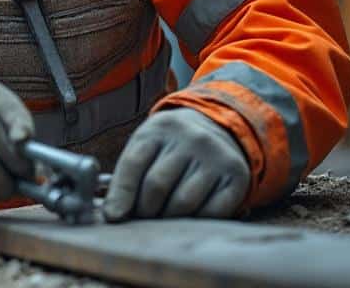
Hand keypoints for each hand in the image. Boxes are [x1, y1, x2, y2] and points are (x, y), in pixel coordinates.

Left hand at [103, 108, 248, 220]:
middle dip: (144, 209)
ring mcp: (216, 156)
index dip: (121, 194)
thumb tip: (113, 213)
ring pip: (183, 201)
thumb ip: (127, 174)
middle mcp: (191, 138)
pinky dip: (194, 220)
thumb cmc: (170, 147)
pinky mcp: (236, 176)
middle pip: (157, 185)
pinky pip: (211, 212)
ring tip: (162, 216)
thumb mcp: (147, 146)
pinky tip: (188, 216)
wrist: (217, 129)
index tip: (113, 216)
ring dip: (167, 217)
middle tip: (142, 216)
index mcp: (160, 128)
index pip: (134, 164)